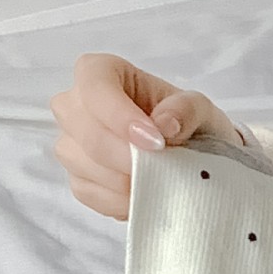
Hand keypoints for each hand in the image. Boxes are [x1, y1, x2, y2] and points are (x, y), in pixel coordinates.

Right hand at [49, 52, 241, 220]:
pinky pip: (88, 192)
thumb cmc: (188, 126)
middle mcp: (76, 104)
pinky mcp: (77, 178)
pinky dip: (119, 201)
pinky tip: (144, 195)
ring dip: (126, 181)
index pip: (95, 86)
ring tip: (158, 181)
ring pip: (83, 164)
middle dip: (128, 157)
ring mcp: (71, 142)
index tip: (156, 143)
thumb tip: (166, 124)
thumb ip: (187, 109)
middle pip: (88, 132)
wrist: (192, 160)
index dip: (121, 116)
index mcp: (101, 72)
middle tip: (162, 170)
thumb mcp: (200, 109)